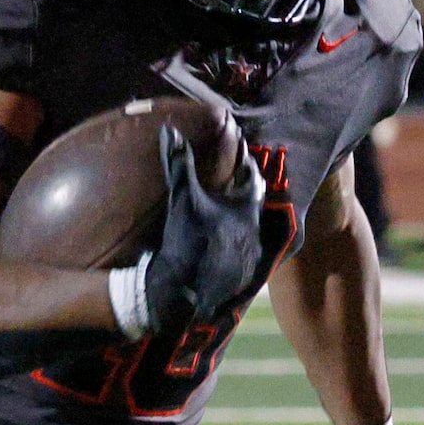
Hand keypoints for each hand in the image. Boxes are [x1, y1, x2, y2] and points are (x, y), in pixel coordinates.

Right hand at [141, 123, 265, 331]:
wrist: (183, 294)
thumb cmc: (186, 242)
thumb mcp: (182, 199)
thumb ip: (178, 164)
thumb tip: (170, 130)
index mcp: (245, 209)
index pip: (252, 178)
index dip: (244, 165)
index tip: (238, 156)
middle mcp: (253, 231)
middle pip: (253, 204)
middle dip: (242, 191)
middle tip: (230, 181)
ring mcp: (248, 256)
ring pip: (249, 229)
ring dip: (238, 219)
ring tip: (222, 211)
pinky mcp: (238, 276)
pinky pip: (242, 253)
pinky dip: (233, 244)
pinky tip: (219, 244)